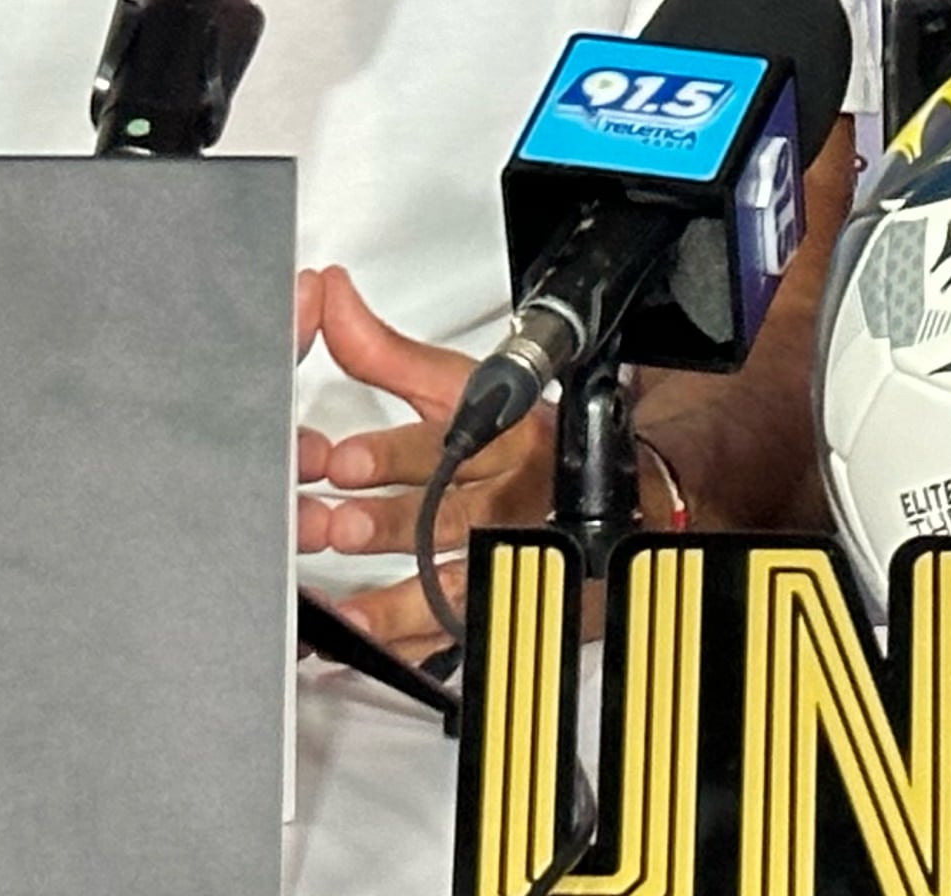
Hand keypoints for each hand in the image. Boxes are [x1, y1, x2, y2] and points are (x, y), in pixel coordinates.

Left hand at [294, 265, 554, 654]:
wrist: (624, 492)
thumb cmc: (527, 438)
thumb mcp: (463, 385)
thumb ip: (385, 351)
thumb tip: (327, 295)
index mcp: (503, 436)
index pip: (447, 441)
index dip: (393, 453)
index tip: (343, 460)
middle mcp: (510, 499)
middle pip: (453, 514)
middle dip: (392, 523)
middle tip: (338, 528)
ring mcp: (512, 559)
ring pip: (462, 583)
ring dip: (399, 601)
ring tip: (347, 612)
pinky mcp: (509, 605)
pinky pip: (459, 637)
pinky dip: (409, 650)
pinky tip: (367, 654)